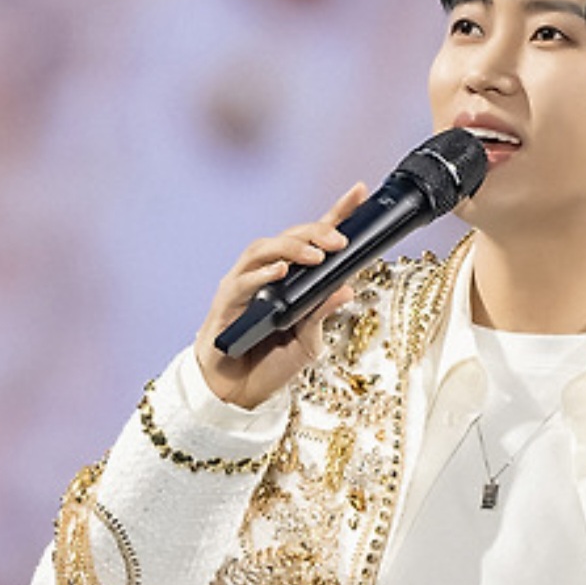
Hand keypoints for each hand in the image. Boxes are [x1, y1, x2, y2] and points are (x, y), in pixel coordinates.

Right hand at [193, 183, 368, 408]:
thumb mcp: (309, 340)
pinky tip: (279, 273)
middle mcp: (268, 273)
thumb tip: (347, 288)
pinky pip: (242, 282)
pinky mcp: (226, 303)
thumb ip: (323, 312)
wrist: (238, 392)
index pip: (316, 238)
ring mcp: (245, 284)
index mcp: (293, 277)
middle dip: (317, 232)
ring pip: (263, 250)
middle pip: (290, 236)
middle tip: (340, 240)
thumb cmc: (271, 361)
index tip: (359, 192)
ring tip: (315, 255)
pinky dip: (261, 275)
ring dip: (291, 248)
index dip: (336, 213)